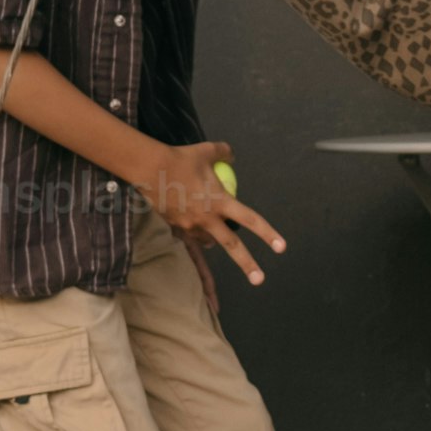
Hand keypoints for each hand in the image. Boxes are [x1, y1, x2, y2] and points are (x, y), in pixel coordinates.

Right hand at [152, 139, 288, 284]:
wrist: (149, 169)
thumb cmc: (181, 158)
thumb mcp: (207, 151)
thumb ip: (224, 153)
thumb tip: (232, 156)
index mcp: (219, 201)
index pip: (249, 219)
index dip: (267, 233)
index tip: (281, 247)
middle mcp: (207, 219)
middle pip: (231, 245)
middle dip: (247, 264)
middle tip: (259, 280)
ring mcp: (190, 226)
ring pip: (209, 241)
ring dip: (214, 239)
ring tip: (212, 231)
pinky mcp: (175, 229)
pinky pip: (189, 244)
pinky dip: (197, 250)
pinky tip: (198, 257)